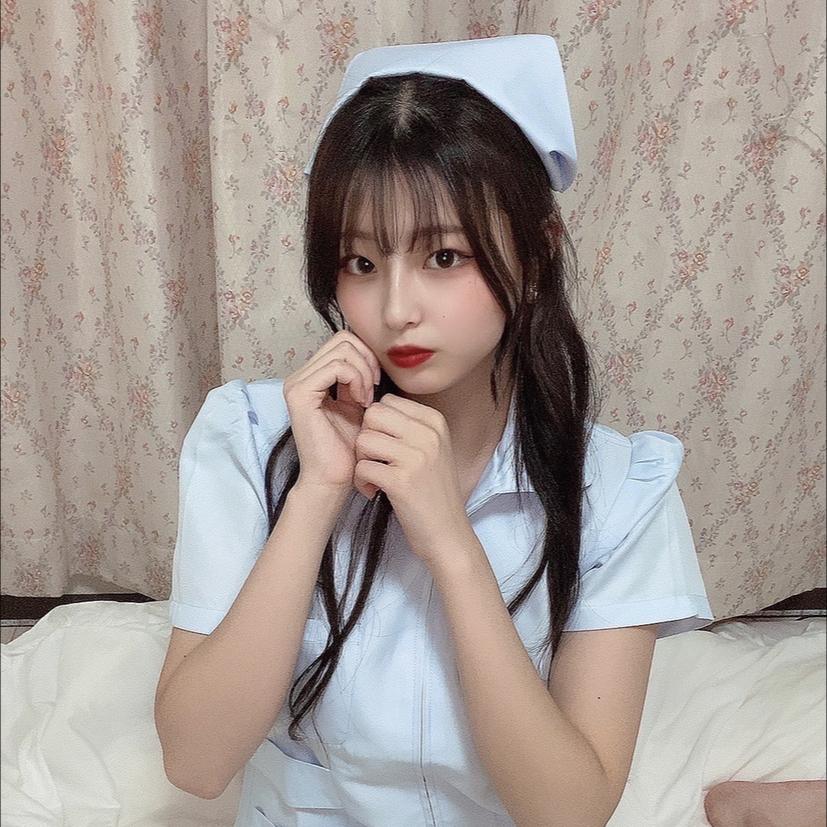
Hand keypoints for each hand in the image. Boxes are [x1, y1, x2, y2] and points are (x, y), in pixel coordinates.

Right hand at [283, 330, 380, 492]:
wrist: (334, 478)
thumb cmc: (348, 448)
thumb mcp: (358, 404)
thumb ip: (359, 379)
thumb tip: (373, 354)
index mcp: (312, 377)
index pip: (344, 341)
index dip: (366, 355)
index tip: (377, 383)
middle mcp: (300, 376)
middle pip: (343, 339)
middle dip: (367, 360)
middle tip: (374, 389)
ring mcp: (297, 384)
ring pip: (342, 349)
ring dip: (364, 371)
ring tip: (367, 399)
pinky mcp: (300, 394)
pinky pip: (336, 367)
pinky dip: (357, 380)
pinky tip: (362, 402)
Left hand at [353, 393, 471, 565]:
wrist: (447, 533)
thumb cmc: (432, 491)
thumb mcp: (432, 449)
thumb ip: (408, 426)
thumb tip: (372, 408)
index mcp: (435, 422)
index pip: (388, 401)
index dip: (377, 423)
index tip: (385, 446)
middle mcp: (428, 434)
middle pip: (373, 415)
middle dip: (366, 437)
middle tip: (374, 459)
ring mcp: (416, 457)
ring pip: (363, 439)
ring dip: (361, 460)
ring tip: (374, 477)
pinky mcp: (401, 481)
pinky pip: (361, 467)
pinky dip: (361, 482)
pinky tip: (374, 491)